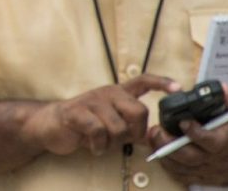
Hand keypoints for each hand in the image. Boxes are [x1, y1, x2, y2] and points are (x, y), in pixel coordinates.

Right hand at [23, 76, 174, 156]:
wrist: (49, 124)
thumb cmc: (84, 124)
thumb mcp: (111, 122)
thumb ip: (132, 126)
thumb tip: (155, 137)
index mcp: (117, 93)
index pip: (142, 81)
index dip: (161, 83)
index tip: (178, 88)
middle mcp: (107, 93)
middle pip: (139, 111)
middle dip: (136, 131)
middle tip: (125, 138)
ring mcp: (91, 101)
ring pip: (119, 126)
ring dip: (113, 142)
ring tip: (103, 142)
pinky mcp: (76, 112)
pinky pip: (98, 132)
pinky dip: (98, 145)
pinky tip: (93, 145)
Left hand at [150, 84, 227, 183]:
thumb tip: (220, 88)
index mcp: (227, 140)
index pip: (210, 141)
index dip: (194, 133)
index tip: (182, 121)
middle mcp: (218, 158)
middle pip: (191, 157)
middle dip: (169, 145)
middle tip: (157, 131)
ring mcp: (211, 170)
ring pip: (184, 168)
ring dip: (165, 155)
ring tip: (154, 139)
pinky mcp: (207, 178)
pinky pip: (185, 177)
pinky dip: (171, 167)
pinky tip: (162, 153)